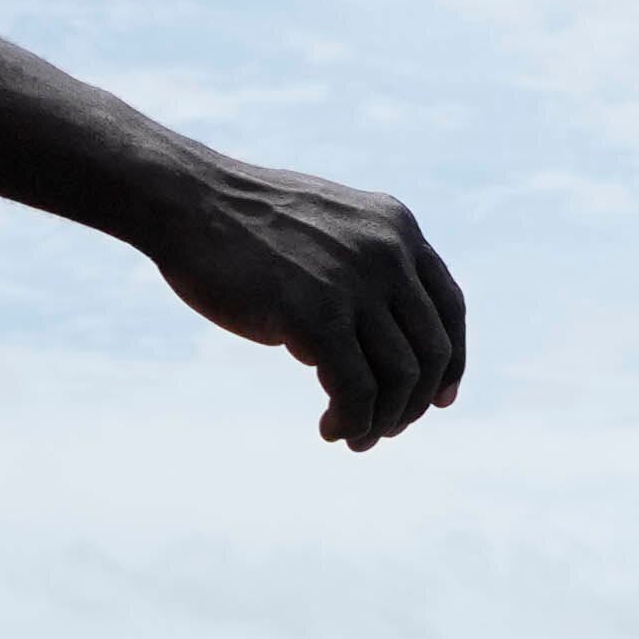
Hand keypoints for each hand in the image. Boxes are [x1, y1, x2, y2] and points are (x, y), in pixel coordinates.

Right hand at [131, 149, 470, 447]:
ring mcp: (354, 283)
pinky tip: (330, 429)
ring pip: (400, 376)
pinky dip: (353, 421)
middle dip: (414, 402)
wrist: (186, 201)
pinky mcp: (315, 315)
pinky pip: (357, 390)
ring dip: (382, 420)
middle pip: (432, 350)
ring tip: (354, 437)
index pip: (450, 307)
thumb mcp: (328, 227)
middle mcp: (388, 253)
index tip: (438, 399)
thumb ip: (366, 267)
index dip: (451, 361)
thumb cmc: (245, 221)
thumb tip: (382, 341)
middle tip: (386, 428)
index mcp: (397, 228)